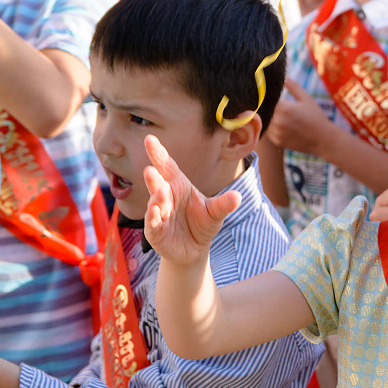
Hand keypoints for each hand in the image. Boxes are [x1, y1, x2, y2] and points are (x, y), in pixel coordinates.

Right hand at [143, 135, 240, 268]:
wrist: (195, 248)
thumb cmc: (203, 224)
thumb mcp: (215, 213)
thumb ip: (224, 204)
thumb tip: (238, 196)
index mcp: (178, 185)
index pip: (167, 166)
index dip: (158, 153)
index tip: (149, 139)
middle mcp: (165, 196)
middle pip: (158, 183)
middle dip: (154, 177)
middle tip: (150, 169)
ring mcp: (158, 213)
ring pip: (155, 202)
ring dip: (156, 197)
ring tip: (160, 191)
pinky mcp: (155, 231)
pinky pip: (153, 223)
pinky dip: (153, 217)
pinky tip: (156, 210)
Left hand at [265, 79, 335, 156]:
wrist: (323, 139)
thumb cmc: (316, 116)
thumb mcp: (306, 98)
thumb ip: (293, 86)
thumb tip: (283, 77)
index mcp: (284, 108)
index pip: (266, 99)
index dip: (266, 97)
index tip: (269, 95)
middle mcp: (278, 121)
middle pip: (264, 111)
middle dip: (267, 107)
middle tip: (271, 105)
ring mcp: (277, 132)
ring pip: (265, 121)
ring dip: (268, 118)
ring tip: (279, 116)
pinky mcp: (277, 141)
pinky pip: (268, 132)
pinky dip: (271, 128)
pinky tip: (282, 126)